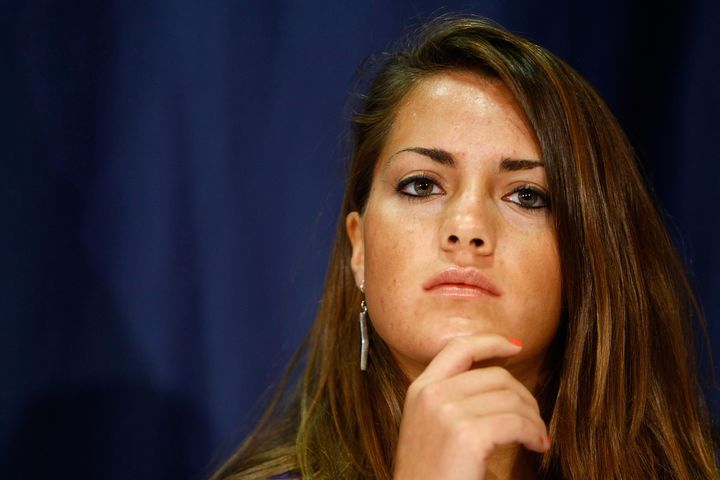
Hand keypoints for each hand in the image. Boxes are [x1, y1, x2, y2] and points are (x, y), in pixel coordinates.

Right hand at [393, 334, 549, 478]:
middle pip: (496, 376)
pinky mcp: (467, 435)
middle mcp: (432, 394)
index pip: (459, 348)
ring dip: (533, 419)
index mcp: (420, 389)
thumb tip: (496, 382)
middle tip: (534, 420)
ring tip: (537, 437)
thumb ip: (448, 399)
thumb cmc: (430, 473)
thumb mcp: (427, 426)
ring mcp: (447, 413)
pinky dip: (534, 433)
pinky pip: (516, 423)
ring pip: (511, 399)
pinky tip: (536, 445)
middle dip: (524, 396)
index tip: (516, 347)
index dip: (491, 342)